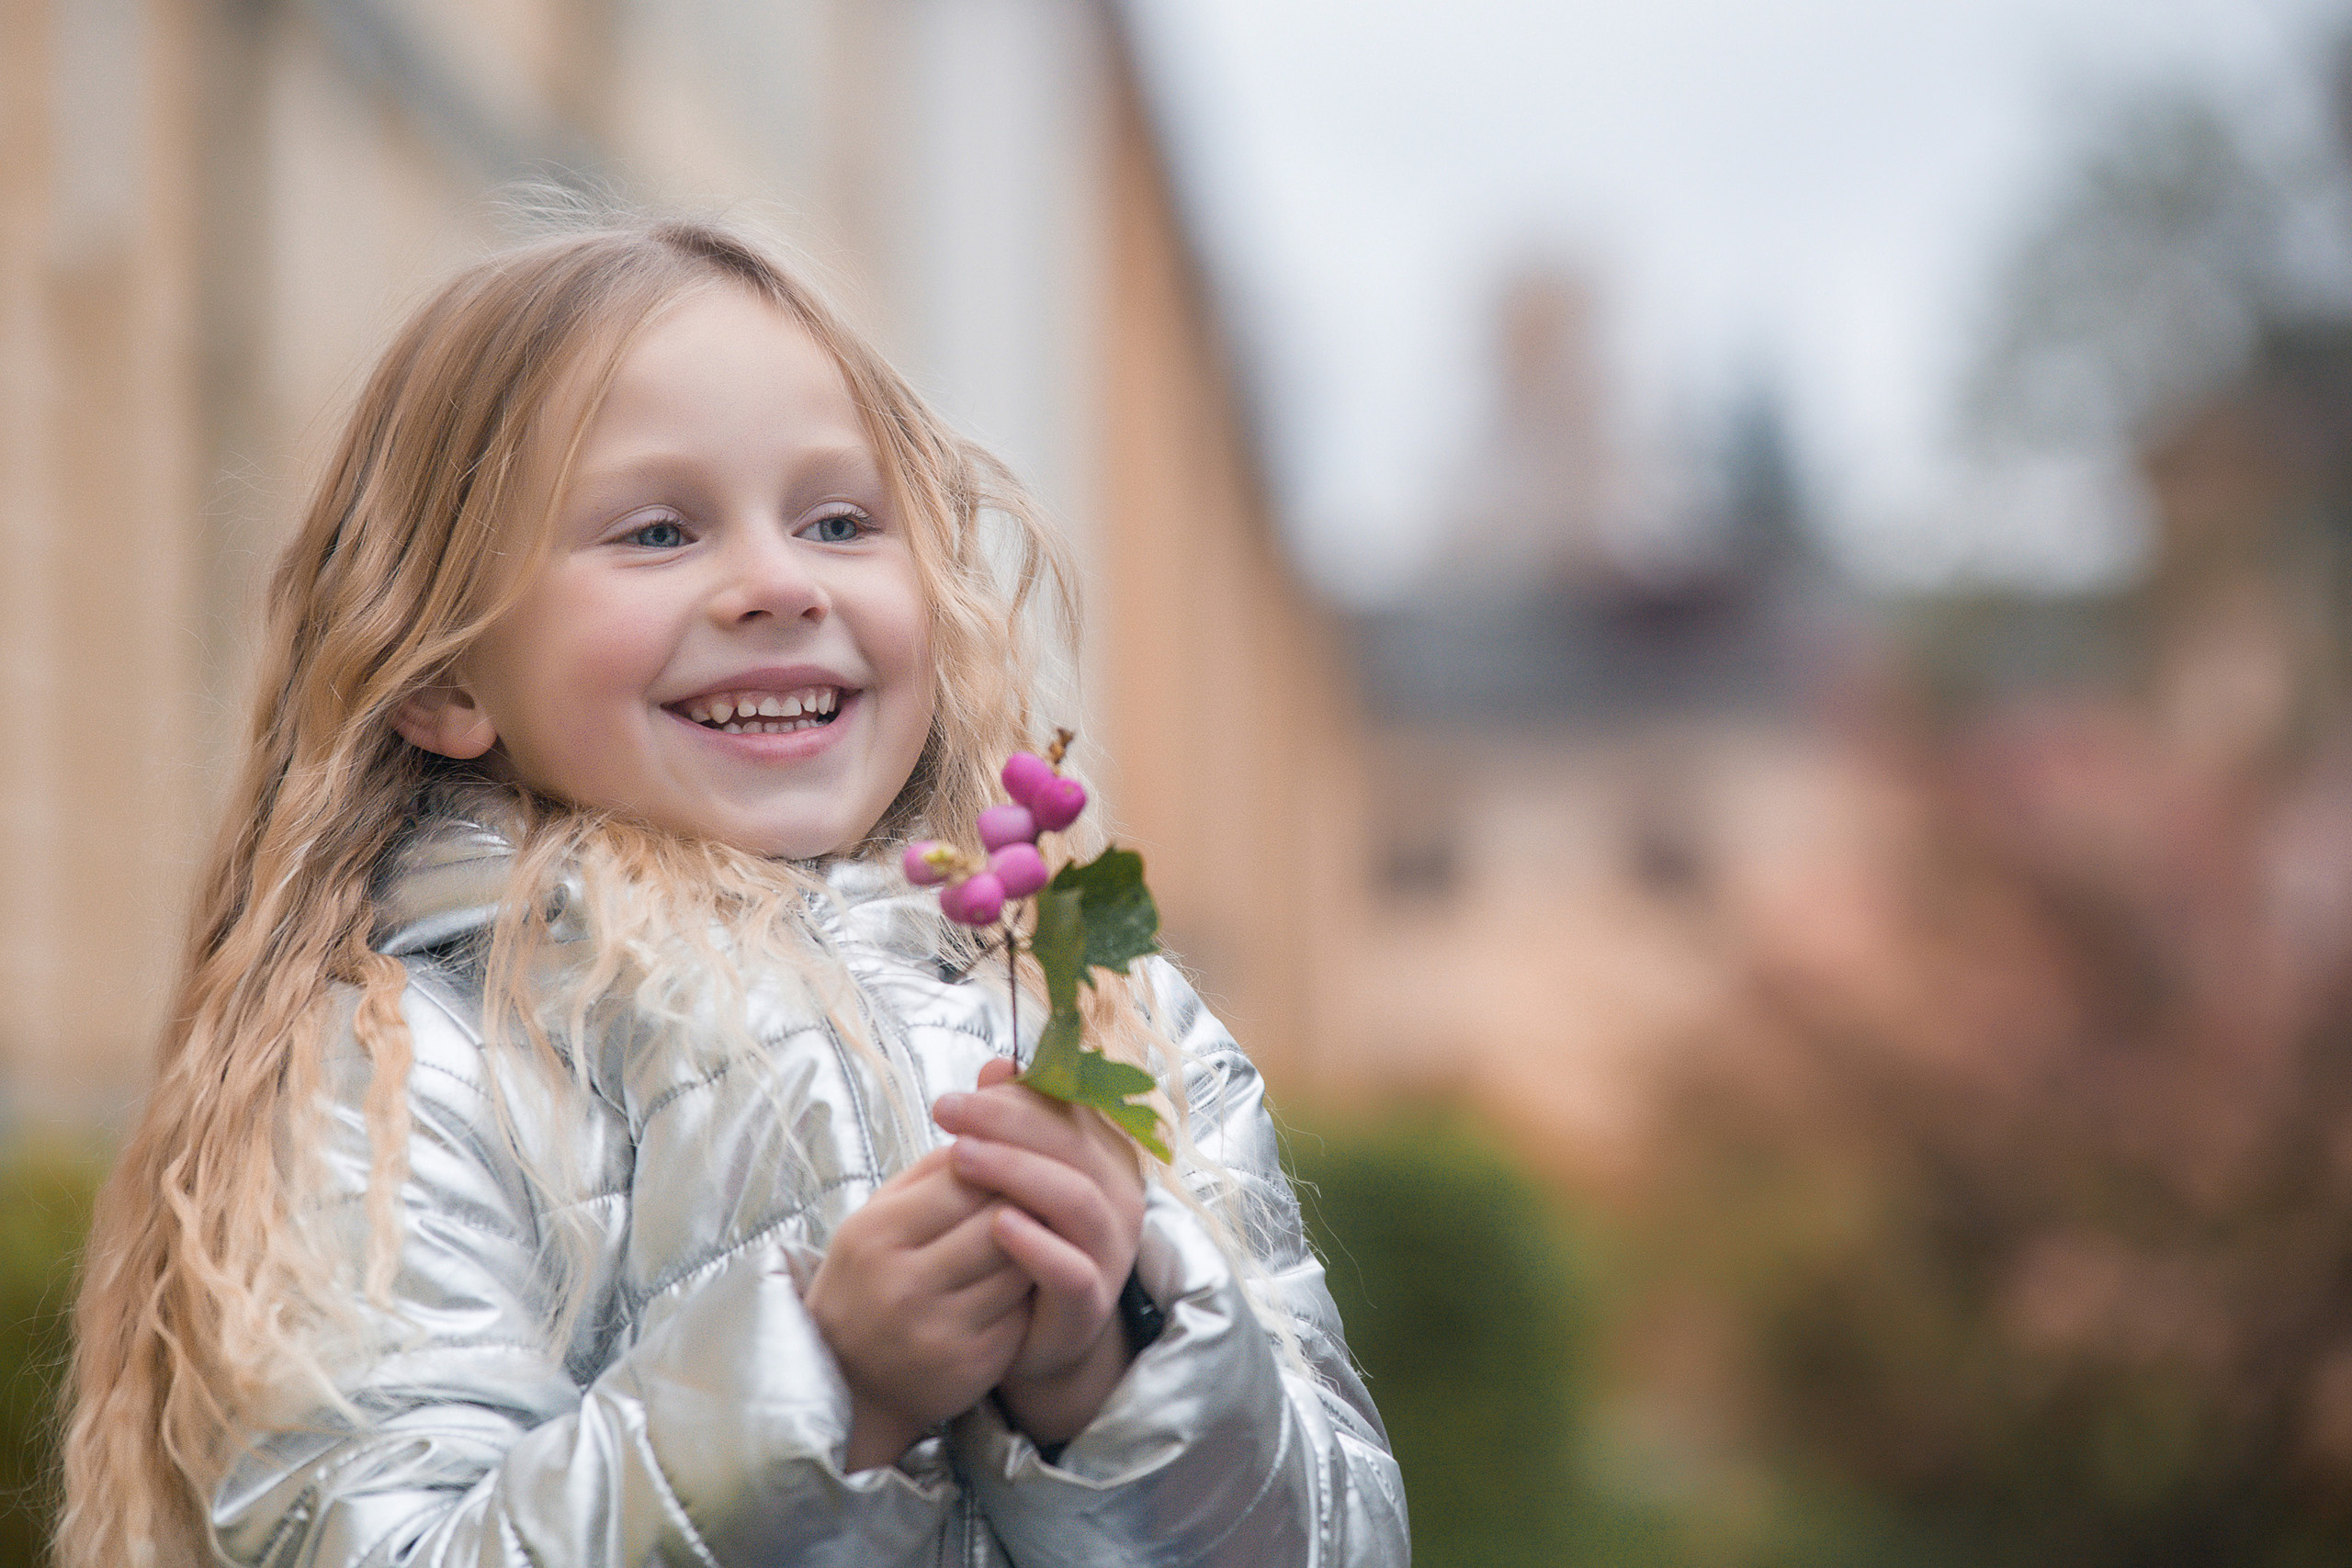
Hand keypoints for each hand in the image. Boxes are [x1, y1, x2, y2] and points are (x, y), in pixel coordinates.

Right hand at [804, 1144, 1033, 1470]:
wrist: (849, 1383)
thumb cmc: (868, 1282)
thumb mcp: (876, 1218)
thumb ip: (931, 1172)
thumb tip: (991, 1127)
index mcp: (875, 1235)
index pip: (965, 1180)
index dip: (1000, 1164)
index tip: (1017, 1158)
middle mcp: (903, 1285)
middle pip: (999, 1222)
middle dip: (1026, 1202)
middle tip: (1044, 1191)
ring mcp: (939, 1330)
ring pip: (1021, 1266)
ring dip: (1038, 1245)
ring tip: (1039, 1233)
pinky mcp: (972, 1365)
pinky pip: (1024, 1312)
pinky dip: (1031, 1293)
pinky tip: (1026, 1283)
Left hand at [931, 1056, 1148, 1445]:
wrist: (1029, 1333)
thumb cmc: (1021, 1242)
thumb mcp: (1011, 1178)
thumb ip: (1010, 1124)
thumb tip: (998, 1064)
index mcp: (1102, 1156)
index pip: (1067, 1110)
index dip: (1014, 1096)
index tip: (955, 1094)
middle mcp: (1118, 1197)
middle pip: (1071, 1144)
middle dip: (1006, 1122)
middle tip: (946, 1112)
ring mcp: (1111, 1250)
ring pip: (1077, 1199)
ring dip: (1017, 1172)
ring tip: (960, 1157)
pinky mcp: (1093, 1301)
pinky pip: (1073, 1269)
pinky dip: (1037, 1246)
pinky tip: (997, 1226)